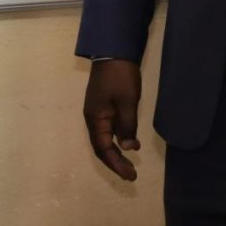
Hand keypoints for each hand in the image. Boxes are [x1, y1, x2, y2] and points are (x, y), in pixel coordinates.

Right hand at [83, 58, 141, 180]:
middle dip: (115, 161)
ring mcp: (98, 110)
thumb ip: (127, 127)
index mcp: (95, 118)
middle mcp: (93, 117)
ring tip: (131, 163)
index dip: (116, 164)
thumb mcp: (127, 102)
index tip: (131, 175)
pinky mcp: (105, 104)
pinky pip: (109, 127)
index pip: (103, 149)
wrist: (114, 50)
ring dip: (117, 151)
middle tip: (132, 174)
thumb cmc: (120, 77)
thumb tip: (128, 148)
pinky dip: (119, 138)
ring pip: (105, 137)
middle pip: (101, 146)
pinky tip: (130, 141)